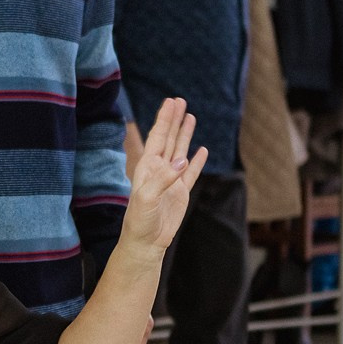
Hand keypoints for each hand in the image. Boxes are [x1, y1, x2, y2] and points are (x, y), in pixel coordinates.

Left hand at [119, 98, 209, 257]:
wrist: (146, 242)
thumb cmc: (139, 221)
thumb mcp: (147, 198)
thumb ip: (164, 178)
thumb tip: (183, 160)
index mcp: (147, 168)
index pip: (157, 138)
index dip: (164, 120)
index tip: (170, 102)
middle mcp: (159, 170)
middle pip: (168, 139)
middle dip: (174, 120)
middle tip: (180, 101)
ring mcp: (171, 180)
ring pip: (180, 151)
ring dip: (185, 134)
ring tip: (191, 117)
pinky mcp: (181, 192)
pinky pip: (192, 172)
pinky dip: (198, 161)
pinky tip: (202, 150)